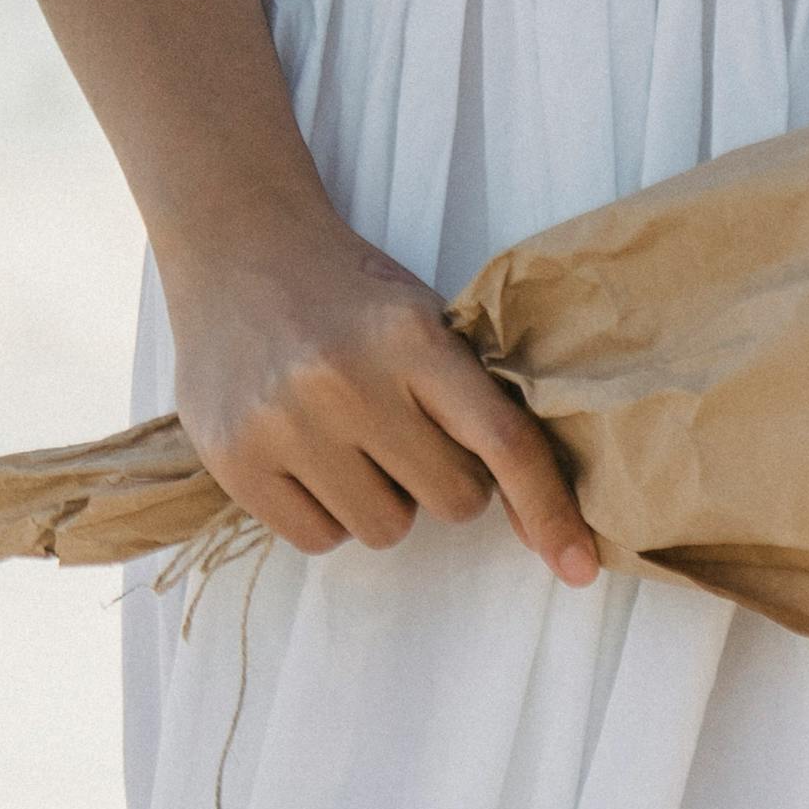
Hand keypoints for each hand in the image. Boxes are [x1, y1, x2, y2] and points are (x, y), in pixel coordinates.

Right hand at [156, 204, 596, 579]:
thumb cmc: (350, 296)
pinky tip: (307, 456)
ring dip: (381, 499)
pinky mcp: (231, 456)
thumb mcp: (425, 322)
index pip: (503, 443)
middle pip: (452, 502)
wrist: (234, 244)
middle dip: (442, 479)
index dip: (550, 509)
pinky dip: (326, 514)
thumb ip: (480, 404)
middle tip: (403, 429)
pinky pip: (319, 539)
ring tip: (348, 437)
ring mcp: (282, 421)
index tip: (577, 565)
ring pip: (385, 529)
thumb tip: (546, 529)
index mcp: (410, 338)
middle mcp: (345, 379)